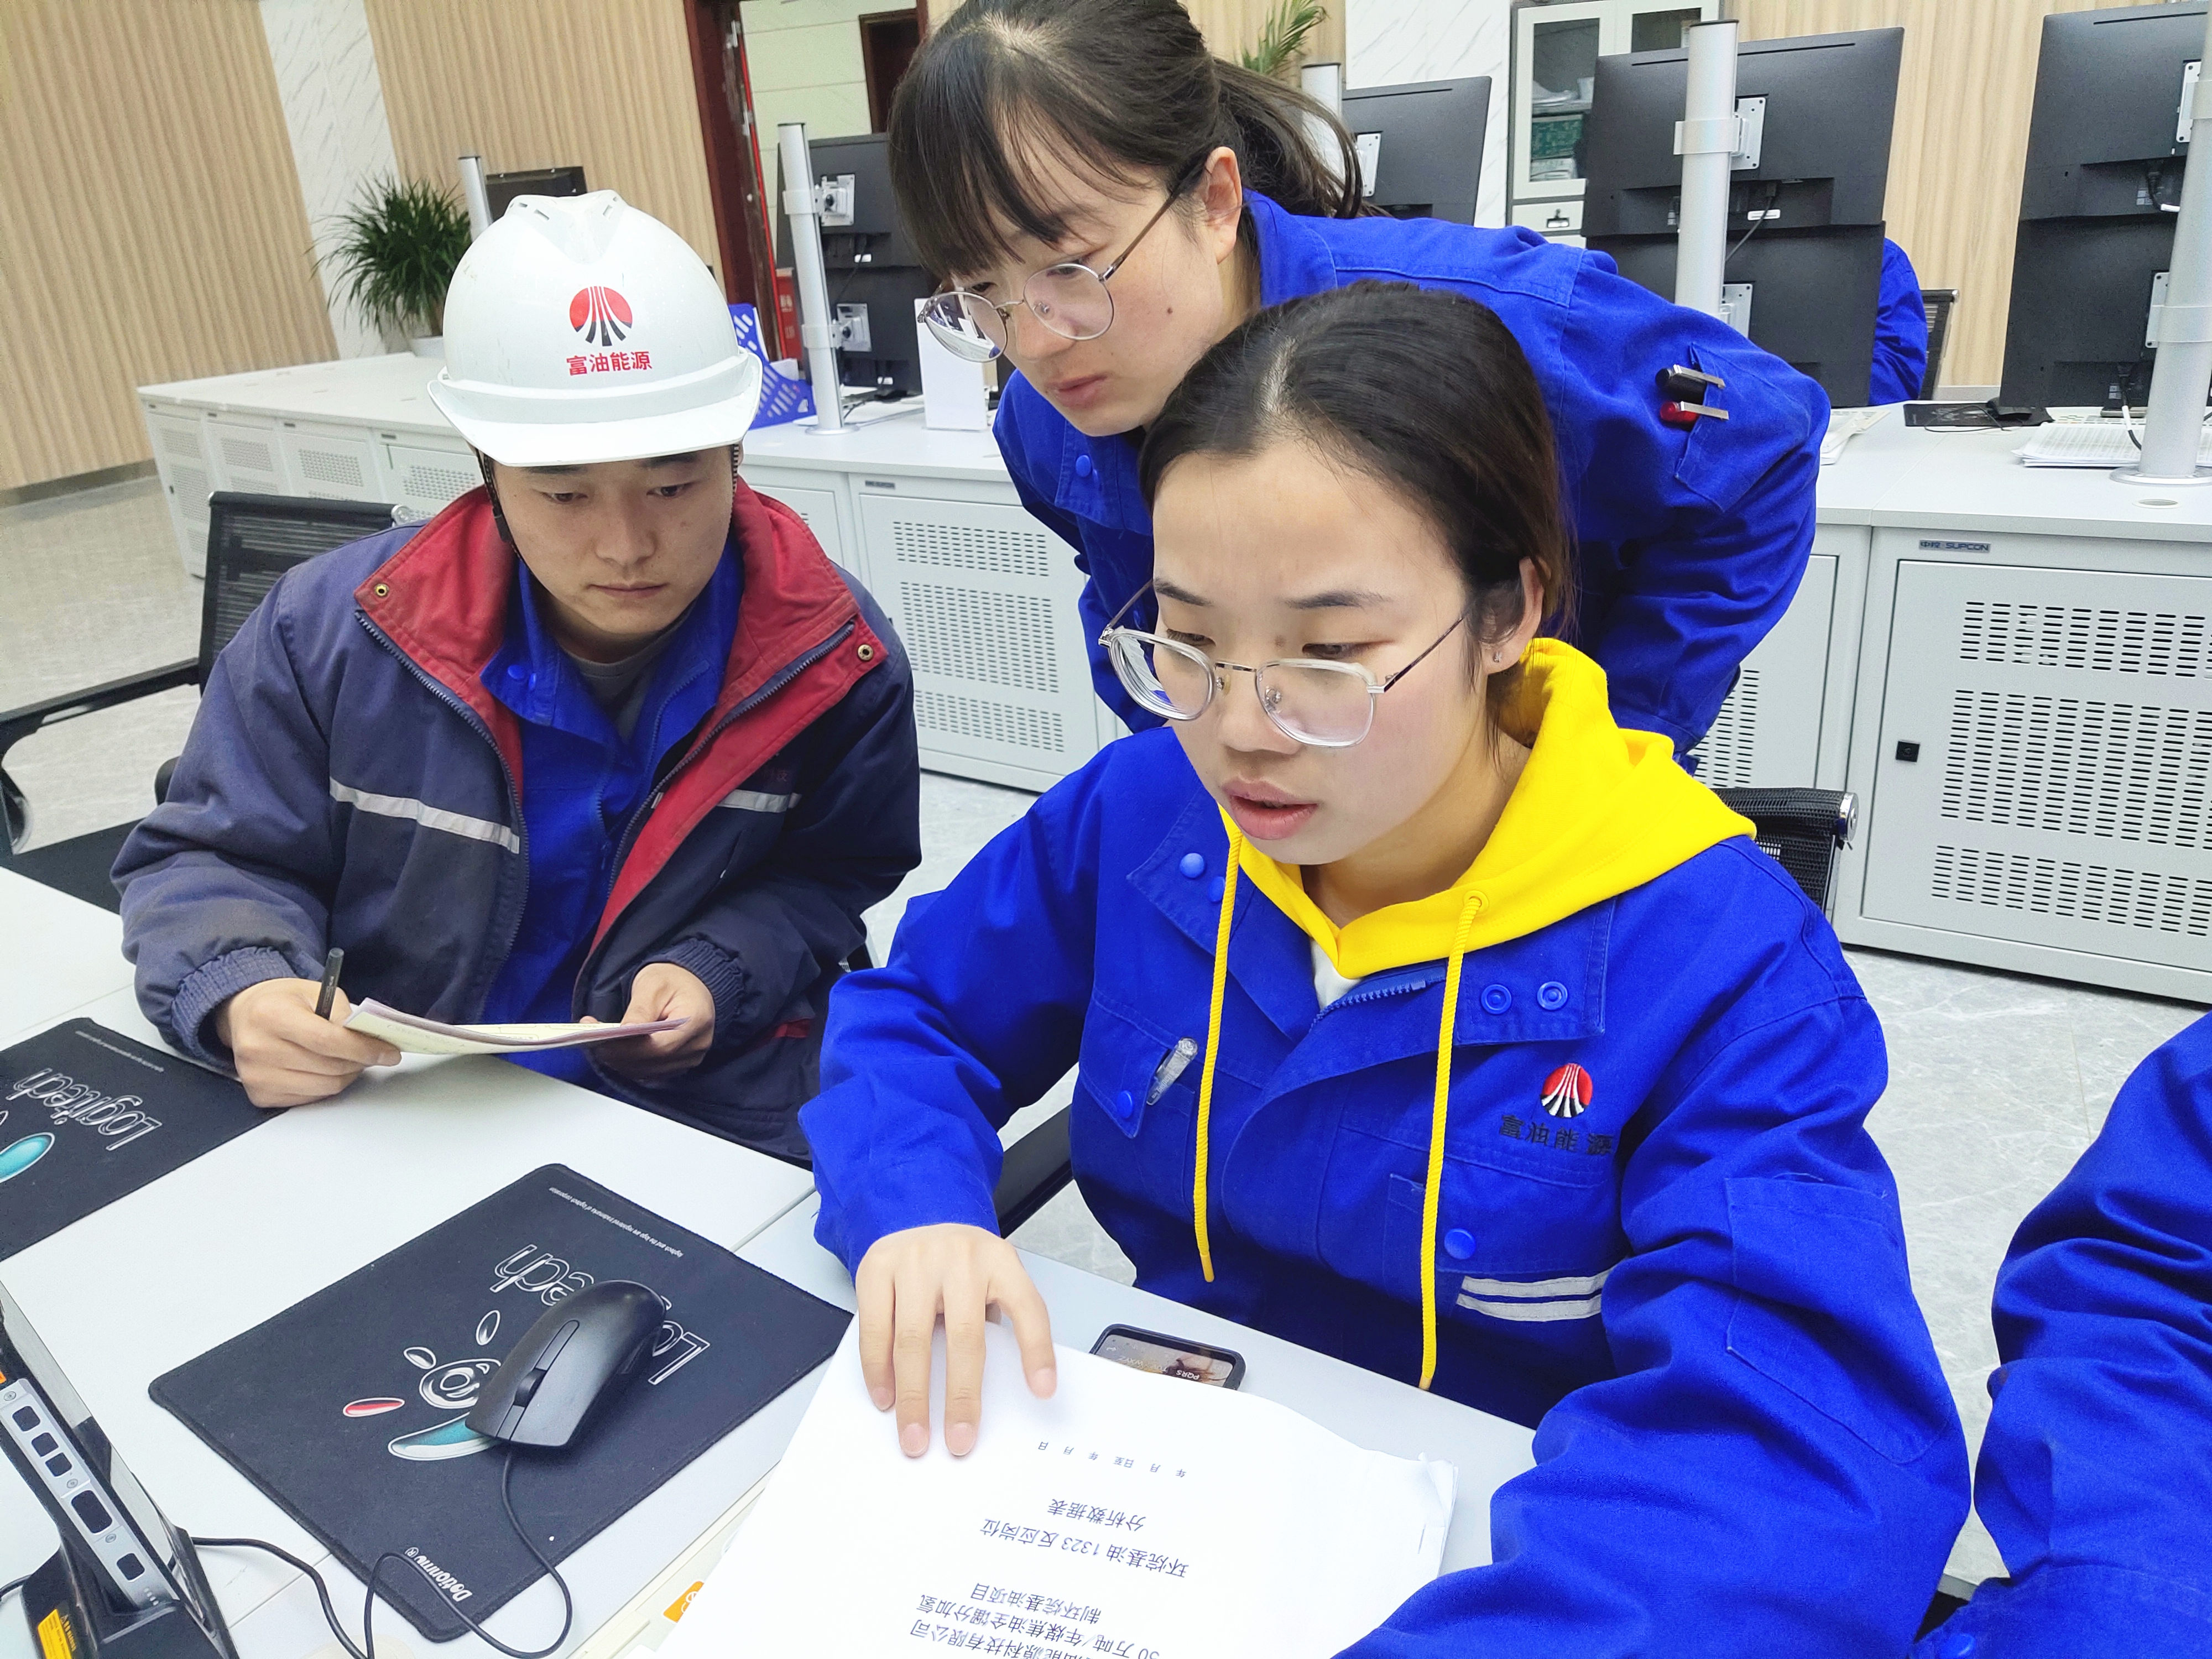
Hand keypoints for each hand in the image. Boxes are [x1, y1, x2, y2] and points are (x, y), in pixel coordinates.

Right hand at [212, 979, 400, 1108]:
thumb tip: (371, 1041)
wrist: (244, 1014)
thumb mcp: (315, 992)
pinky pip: (310, 1099)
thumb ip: (343, 1014)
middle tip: (374, 1053)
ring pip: (324, 1087)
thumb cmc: (283, 1001)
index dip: (363, 1049)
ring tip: (350, 1059)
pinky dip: (327, 1086)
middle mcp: (257, 1048)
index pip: (326, 1041)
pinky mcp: (260, 1095)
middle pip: (328, 1067)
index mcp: (271, 1015)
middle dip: (360, 1061)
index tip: (389, 1052)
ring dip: (347, 1075)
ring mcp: (256, 1075)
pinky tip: (326, 1069)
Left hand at [588, 962, 715, 1079]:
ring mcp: (690, 1058)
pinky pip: (650, 1071)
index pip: (660, 1046)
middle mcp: (697, 1044)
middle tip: (591, 1042)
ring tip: (598, 1044)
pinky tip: (614, 1050)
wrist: (688, 985)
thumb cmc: (672, 980)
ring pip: (648, 1071)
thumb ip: (640, 1010)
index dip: (629, 1049)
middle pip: (653, 1062)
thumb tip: (625, 1031)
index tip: (602, 1042)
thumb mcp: (652, 985)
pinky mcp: (679, 1064)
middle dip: (619, 1055)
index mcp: (695, 1021)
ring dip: (621, 1061)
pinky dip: (629, 1063)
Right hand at [855, 1223, 1055, 1458]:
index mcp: (1000, 1261)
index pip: (1028, 1308)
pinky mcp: (878, 1267)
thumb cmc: (960, 1260)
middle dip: (962, 1397)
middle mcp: (960, 1258)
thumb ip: (995, 1318)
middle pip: (966, 1337)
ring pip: (914, 1339)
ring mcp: (916, 1260)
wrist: (917, 1210)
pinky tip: (885, 1396)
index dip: (1037, 1351)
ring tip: (915, 1433)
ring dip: (914, 1395)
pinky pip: (876, 1328)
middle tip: (960, 1440)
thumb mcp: (991, 1276)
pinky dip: (878, 1369)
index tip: (1042, 1392)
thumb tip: (992, 1390)